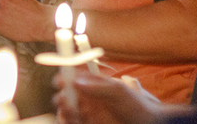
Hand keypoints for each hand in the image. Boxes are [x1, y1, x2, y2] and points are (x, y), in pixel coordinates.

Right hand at [55, 73, 176, 123]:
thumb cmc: (137, 106)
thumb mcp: (119, 92)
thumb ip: (98, 86)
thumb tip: (75, 81)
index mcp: (95, 86)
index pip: (75, 78)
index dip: (65, 78)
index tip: (59, 80)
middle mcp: (90, 99)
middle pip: (69, 96)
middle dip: (62, 96)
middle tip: (63, 98)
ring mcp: (90, 115)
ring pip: (70, 111)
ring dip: (65, 110)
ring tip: (67, 107)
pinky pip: (75, 123)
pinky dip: (69, 121)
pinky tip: (69, 119)